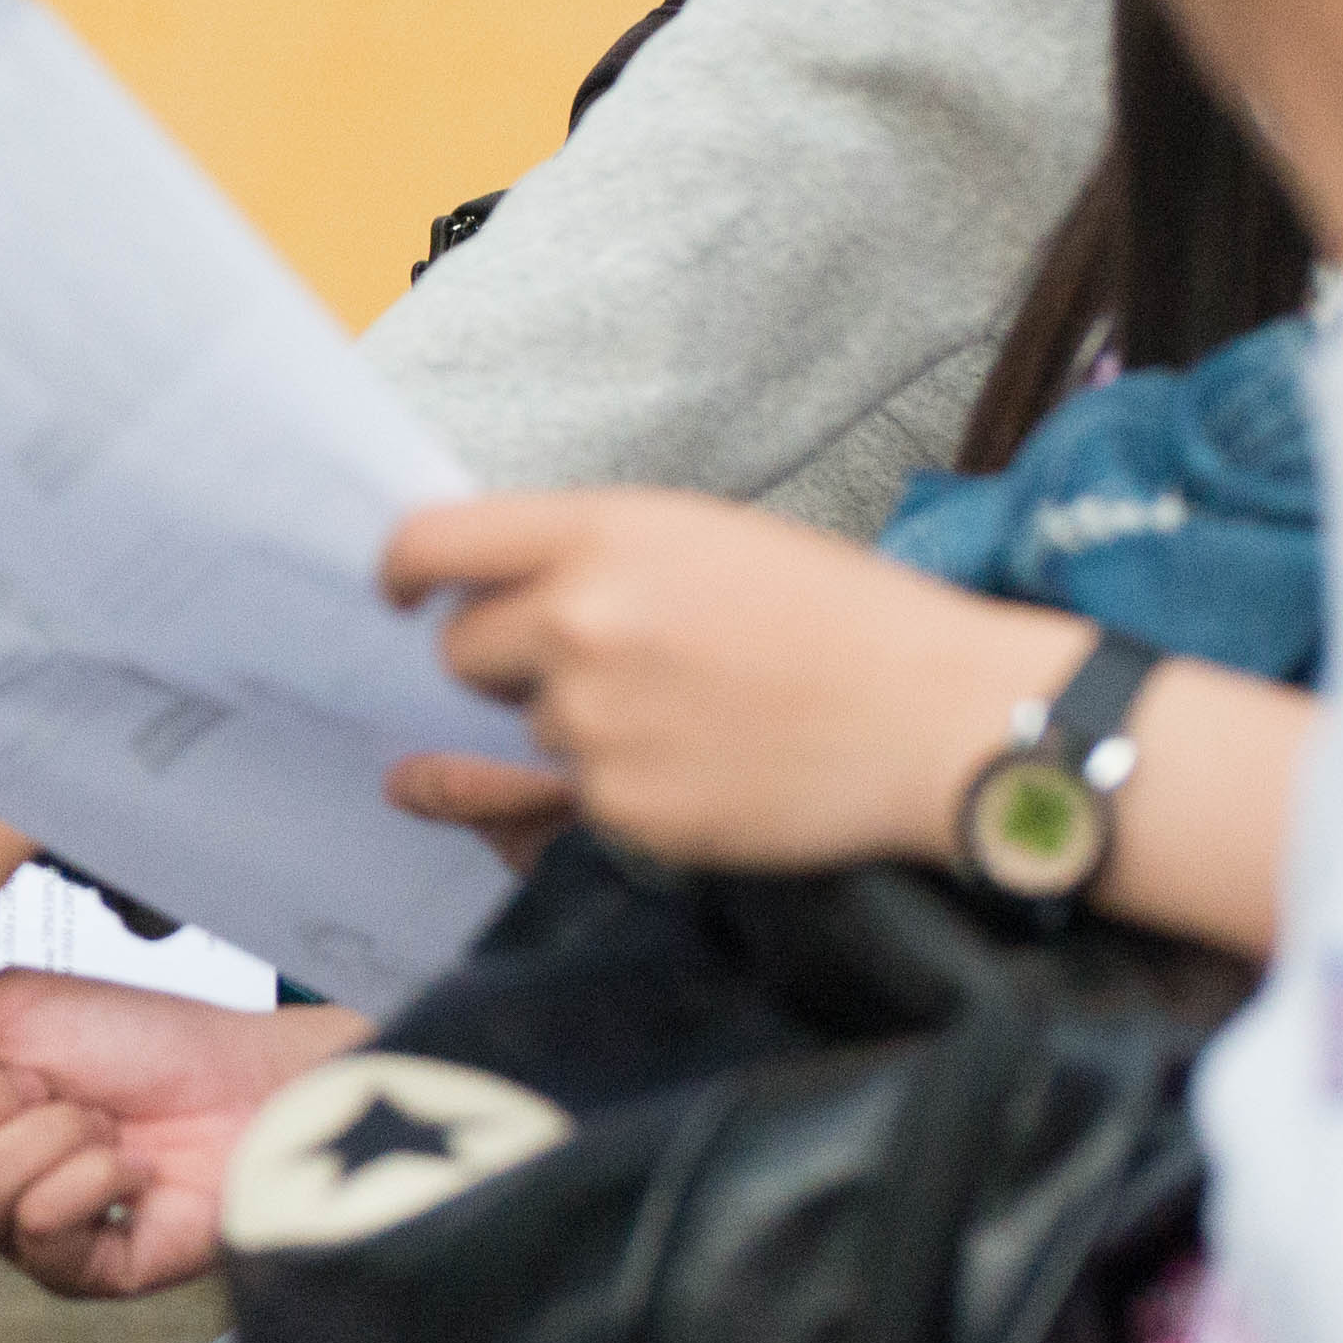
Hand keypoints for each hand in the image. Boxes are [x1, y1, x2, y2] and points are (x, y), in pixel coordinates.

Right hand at [0, 976, 363, 1297]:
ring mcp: (14, 1228)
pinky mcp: (70, 1269)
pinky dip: (91, 1177)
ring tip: (95, 1121)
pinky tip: (126, 1164)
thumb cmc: (145, 1043)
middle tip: (34, 1082)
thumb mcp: (11, 1006)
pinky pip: (38, 1229)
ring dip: (48, 1134)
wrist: (248, 1087)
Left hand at [381, 489, 1081, 880]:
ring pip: (530, 726)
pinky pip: (580, 796)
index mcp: (598, 534)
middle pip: (462, 650)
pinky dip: (628, 784)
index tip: (401, 594)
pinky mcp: (620, 807)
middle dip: (509, 659)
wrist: (940, 717)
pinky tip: (713, 761)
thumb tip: (493, 576)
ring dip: (581, 721)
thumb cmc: (841, 615)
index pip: (429, 545)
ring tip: (697, 709)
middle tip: (607, 661)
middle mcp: (577, 622)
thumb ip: (590, 551)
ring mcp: (592, 722)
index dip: (402, 573)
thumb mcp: (707, 537)